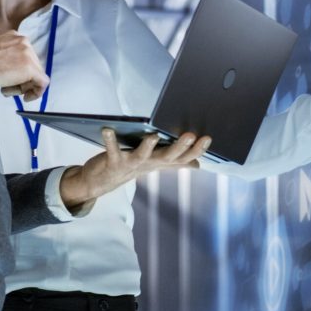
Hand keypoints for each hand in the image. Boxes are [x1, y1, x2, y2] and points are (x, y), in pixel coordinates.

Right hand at [0, 31, 48, 100]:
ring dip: (23, 86)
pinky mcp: (30, 68)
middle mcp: (24, 41)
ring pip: (37, 75)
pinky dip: (36, 93)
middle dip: (22, 80)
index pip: (26, 57)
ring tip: (6, 89)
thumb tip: (14, 70)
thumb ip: (7, 57)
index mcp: (15, 36)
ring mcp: (28, 54)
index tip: (11, 80)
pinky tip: (25, 97)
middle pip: (33, 66)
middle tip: (7, 88)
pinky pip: (42, 83)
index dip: (20, 72)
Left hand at [59, 129, 211, 209]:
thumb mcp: (155, 164)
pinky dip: (110, 140)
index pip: (183, 157)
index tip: (208, 138)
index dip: (196, 150)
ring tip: (153, 135)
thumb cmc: (130, 167)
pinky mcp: (113, 161)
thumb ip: (176, 162)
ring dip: (147, 146)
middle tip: (190, 135)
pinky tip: (107, 129)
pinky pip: (111, 150)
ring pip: (142, 156)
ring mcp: (131, 164)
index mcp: (160, 162)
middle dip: (179, 147)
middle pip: (167, 157)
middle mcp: (148, 164)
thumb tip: (197, 164)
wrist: (102, 182)